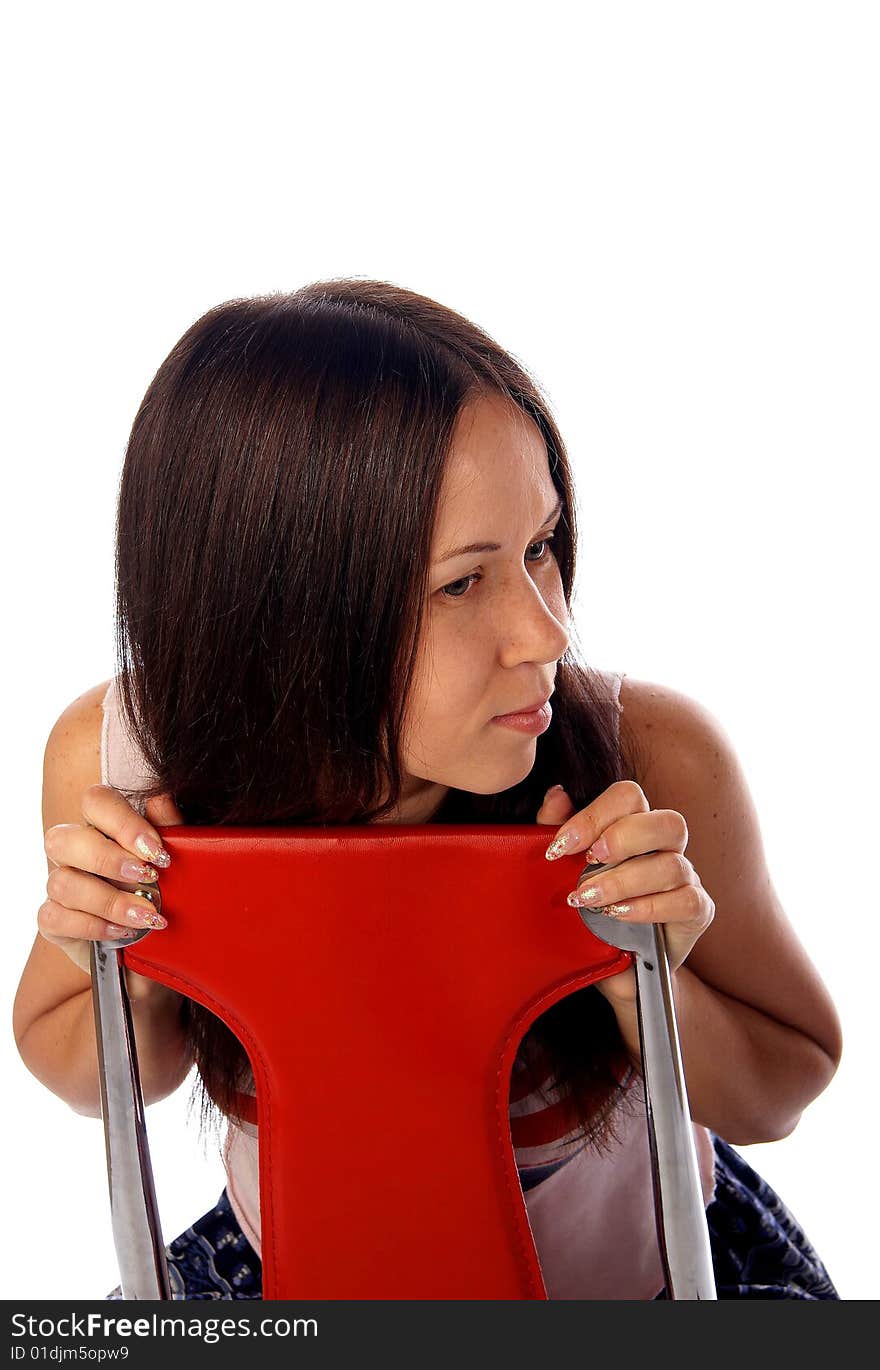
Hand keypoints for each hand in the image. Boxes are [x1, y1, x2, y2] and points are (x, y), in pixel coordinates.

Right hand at [41, 784, 184, 999]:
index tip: (157, 851)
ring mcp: (63, 887)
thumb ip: (172, 832)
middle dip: (107, 859)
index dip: (122, 822)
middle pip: (63, 838)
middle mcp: (77, 854)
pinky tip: (123, 933)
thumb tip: (160, 799)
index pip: (96, 801)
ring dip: (108, 900)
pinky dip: (92, 926)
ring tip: (145, 914)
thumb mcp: (181, 866)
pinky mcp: (55, 922)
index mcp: (106, 828)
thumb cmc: (170, 900)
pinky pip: (54, 917)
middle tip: (147, 877)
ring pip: (61, 882)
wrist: (162, 955)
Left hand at [536, 779, 714, 1005]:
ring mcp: (686, 878)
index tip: (560, 846)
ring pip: (672, 865)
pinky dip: (648, 906)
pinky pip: (686, 901)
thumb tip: (557, 793)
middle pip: (667, 822)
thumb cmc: (590, 915)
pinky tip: (618, 915)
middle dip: (623, 839)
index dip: (594, 815)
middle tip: (588, 862)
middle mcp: (667, 847)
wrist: (614, 970)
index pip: (629, 797)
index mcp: (635, 827)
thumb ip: (557, 831)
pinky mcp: (697, 911)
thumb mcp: (563, 873)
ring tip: (589, 900)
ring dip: (624, 881)